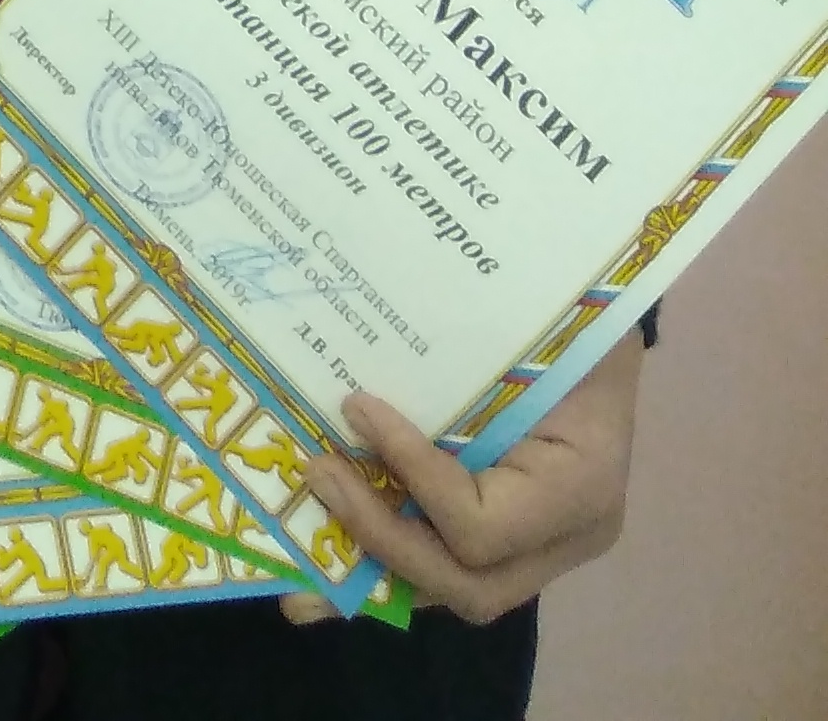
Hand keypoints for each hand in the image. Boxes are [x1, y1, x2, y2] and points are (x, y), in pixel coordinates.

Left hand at [282, 336, 641, 625]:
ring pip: (455, 589)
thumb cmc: (565, 319)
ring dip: (375, 564)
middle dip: (382, 537)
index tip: (357, 409)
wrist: (598, 326)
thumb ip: (460, 352)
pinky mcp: (515, 543)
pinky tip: (332, 551)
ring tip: (310, 543)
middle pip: (469, 583)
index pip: (483, 525)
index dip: (414, 476)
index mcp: (582, 484)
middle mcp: (568, 536)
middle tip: (318, 476)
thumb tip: (368, 354)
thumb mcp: (528, 327)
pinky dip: (390, 558)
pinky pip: (450, 565)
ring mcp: (544, 550)